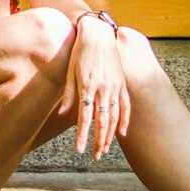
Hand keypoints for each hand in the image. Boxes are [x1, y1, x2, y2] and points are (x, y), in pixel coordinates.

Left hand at [58, 19, 129, 159]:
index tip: (79, 150)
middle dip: (99, 141)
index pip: (85, 118)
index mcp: (87, 86)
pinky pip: (126, 106)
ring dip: (110, 135)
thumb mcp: (70, 70)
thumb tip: (63, 114)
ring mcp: (115, 86)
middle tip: (95, 157)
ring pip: (114, 116)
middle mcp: (103, 88)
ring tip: (105, 149)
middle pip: (102, 121)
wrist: (98, 33)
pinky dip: (125, 120)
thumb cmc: (80, 51)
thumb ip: (69, 93)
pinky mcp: (122, 83)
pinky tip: (122, 133)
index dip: (83, 136)